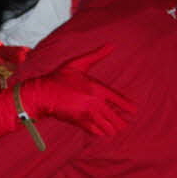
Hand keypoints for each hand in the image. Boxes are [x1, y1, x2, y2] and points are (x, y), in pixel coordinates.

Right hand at [17, 47, 135, 137]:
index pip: (118, 100)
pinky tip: (103, 132)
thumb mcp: (78, 64)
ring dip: (112, 128)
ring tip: (116, 130)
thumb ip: (96, 55)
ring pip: (107, 127)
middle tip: (125, 124)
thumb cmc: (59, 77)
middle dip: (121, 122)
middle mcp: (94, 103)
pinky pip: (95, 131)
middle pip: (115, 117)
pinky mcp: (79, 123)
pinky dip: (100, 132)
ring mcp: (86, 114)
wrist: (42, 94)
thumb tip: (111, 45)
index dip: (127, 107)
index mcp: (96, 88)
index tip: (134, 111)